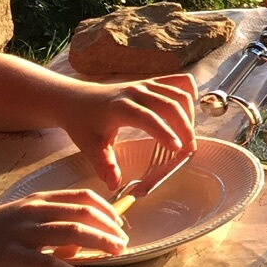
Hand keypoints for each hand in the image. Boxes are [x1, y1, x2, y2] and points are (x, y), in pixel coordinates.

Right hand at [0, 190, 128, 266]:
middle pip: (83, 213)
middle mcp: (31, 212)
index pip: (82, 198)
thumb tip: (78, 246)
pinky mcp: (9, 256)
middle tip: (123, 243)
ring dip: (100, 243)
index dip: (107, 210)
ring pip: (72, 233)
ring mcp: (20, 232)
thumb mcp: (16, 225)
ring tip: (117, 255)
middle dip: (110, 227)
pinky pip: (48, 264)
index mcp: (34, 201)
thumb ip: (46, 230)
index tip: (121, 224)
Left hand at [55, 74, 197, 192]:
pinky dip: (189, 93)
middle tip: (189, 149)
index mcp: (120, 107)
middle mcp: (136, 92)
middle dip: (184, 127)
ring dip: (189, 114)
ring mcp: (145, 84)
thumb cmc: (83, 123)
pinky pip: (179, 81)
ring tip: (188, 135)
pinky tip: (190, 109)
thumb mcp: (89, 146)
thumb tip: (114, 185)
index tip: (178, 149)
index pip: (148, 118)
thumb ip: (104, 165)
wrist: (76, 99)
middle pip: (170, 104)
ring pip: (178, 93)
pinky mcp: (151, 83)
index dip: (165, 132)